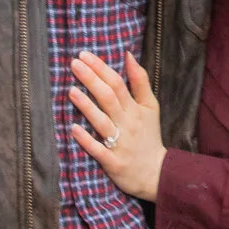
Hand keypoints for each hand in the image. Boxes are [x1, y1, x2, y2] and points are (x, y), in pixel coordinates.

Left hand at [67, 51, 165, 201]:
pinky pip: (98, 150)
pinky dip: (86, 140)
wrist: (156, 173)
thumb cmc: (149, 136)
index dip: (101, 68)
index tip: (84, 55)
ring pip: (102, 122)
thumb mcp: (150, 106)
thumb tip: (128, 55)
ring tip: (71, 91)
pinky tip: (73, 129)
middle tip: (74, 64)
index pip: (117, 84)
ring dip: (87, 106)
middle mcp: (127, 124)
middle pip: (109, 98)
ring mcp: (120, 143)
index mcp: (135, 109)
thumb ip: (140, 81)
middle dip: (91, 79)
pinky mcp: (113, 162)